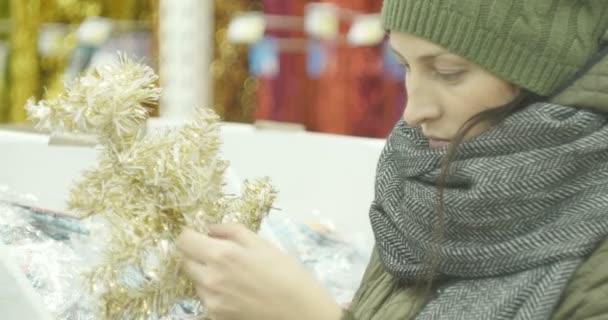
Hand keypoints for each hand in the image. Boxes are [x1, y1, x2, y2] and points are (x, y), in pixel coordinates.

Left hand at [177, 224, 342, 319]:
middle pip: (184, 260)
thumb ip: (231, 231)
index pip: (184, 240)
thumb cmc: (286, 273)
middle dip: (196, 254)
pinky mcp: (215, 316)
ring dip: (205, 274)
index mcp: (222, 255)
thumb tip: (210, 229)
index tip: (199, 235)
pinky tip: (236, 291)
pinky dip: (214, 292)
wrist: (300, 311)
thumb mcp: (262, 243)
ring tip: (232, 275)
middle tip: (216, 254)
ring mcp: (211, 300)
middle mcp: (210, 278)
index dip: (190, 234)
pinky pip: (205, 298)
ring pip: (195, 280)